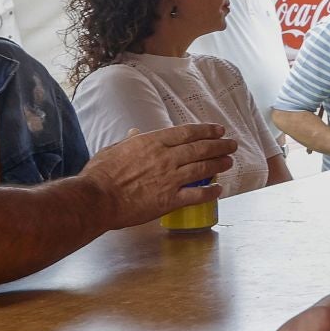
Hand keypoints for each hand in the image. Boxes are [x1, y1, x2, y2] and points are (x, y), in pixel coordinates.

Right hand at [82, 125, 235, 227]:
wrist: (98, 198)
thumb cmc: (101, 173)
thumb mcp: (114, 149)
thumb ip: (129, 142)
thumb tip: (135, 133)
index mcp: (152, 142)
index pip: (186, 133)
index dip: (206, 131)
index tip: (218, 130)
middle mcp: (166, 158)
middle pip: (200, 149)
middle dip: (219, 146)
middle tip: (232, 145)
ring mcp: (170, 179)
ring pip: (202, 169)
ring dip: (218, 164)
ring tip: (229, 162)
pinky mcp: (170, 200)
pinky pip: (196, 195)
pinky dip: (210, 192)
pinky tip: (219, 190)